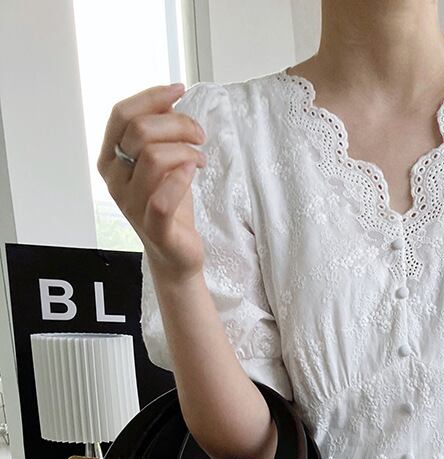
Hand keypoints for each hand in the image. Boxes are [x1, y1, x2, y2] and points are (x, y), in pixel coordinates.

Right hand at [97, 83, 206, 281]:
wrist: (177, 252)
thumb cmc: (170, 203)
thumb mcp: (163, 160)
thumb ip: (160, 131)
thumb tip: (169, 97)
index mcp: (111, 158)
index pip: (121, 114)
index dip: (151, 97)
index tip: (179, 90)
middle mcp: (115, 180)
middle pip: (140, 131)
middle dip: (177, 124)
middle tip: (199, 135)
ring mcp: (131, 205)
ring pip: (154, 158)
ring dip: (186, 150)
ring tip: (200, 158)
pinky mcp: (154, 229)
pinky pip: (162, 197)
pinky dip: (182, 178)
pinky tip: (195, 172)